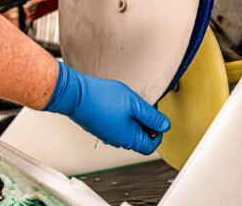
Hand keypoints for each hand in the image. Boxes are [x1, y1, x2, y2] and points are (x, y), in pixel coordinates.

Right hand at [43, 61, 169, 154]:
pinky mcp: (100, 127)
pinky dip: (122, 117)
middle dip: (145, 123)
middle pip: (140, 138)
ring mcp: (108, 135)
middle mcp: (118, 141)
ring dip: (133, 118)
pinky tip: (118, 103)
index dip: (158, 132)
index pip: (151, 145)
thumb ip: (152, 116)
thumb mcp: (135, 104)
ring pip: (128, 131)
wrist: (76, 94)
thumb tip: (165, 126)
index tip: (156, 117)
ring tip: (130, 102)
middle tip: (143, 105)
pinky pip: (117, 126)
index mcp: (129, 138)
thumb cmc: (103, 98)